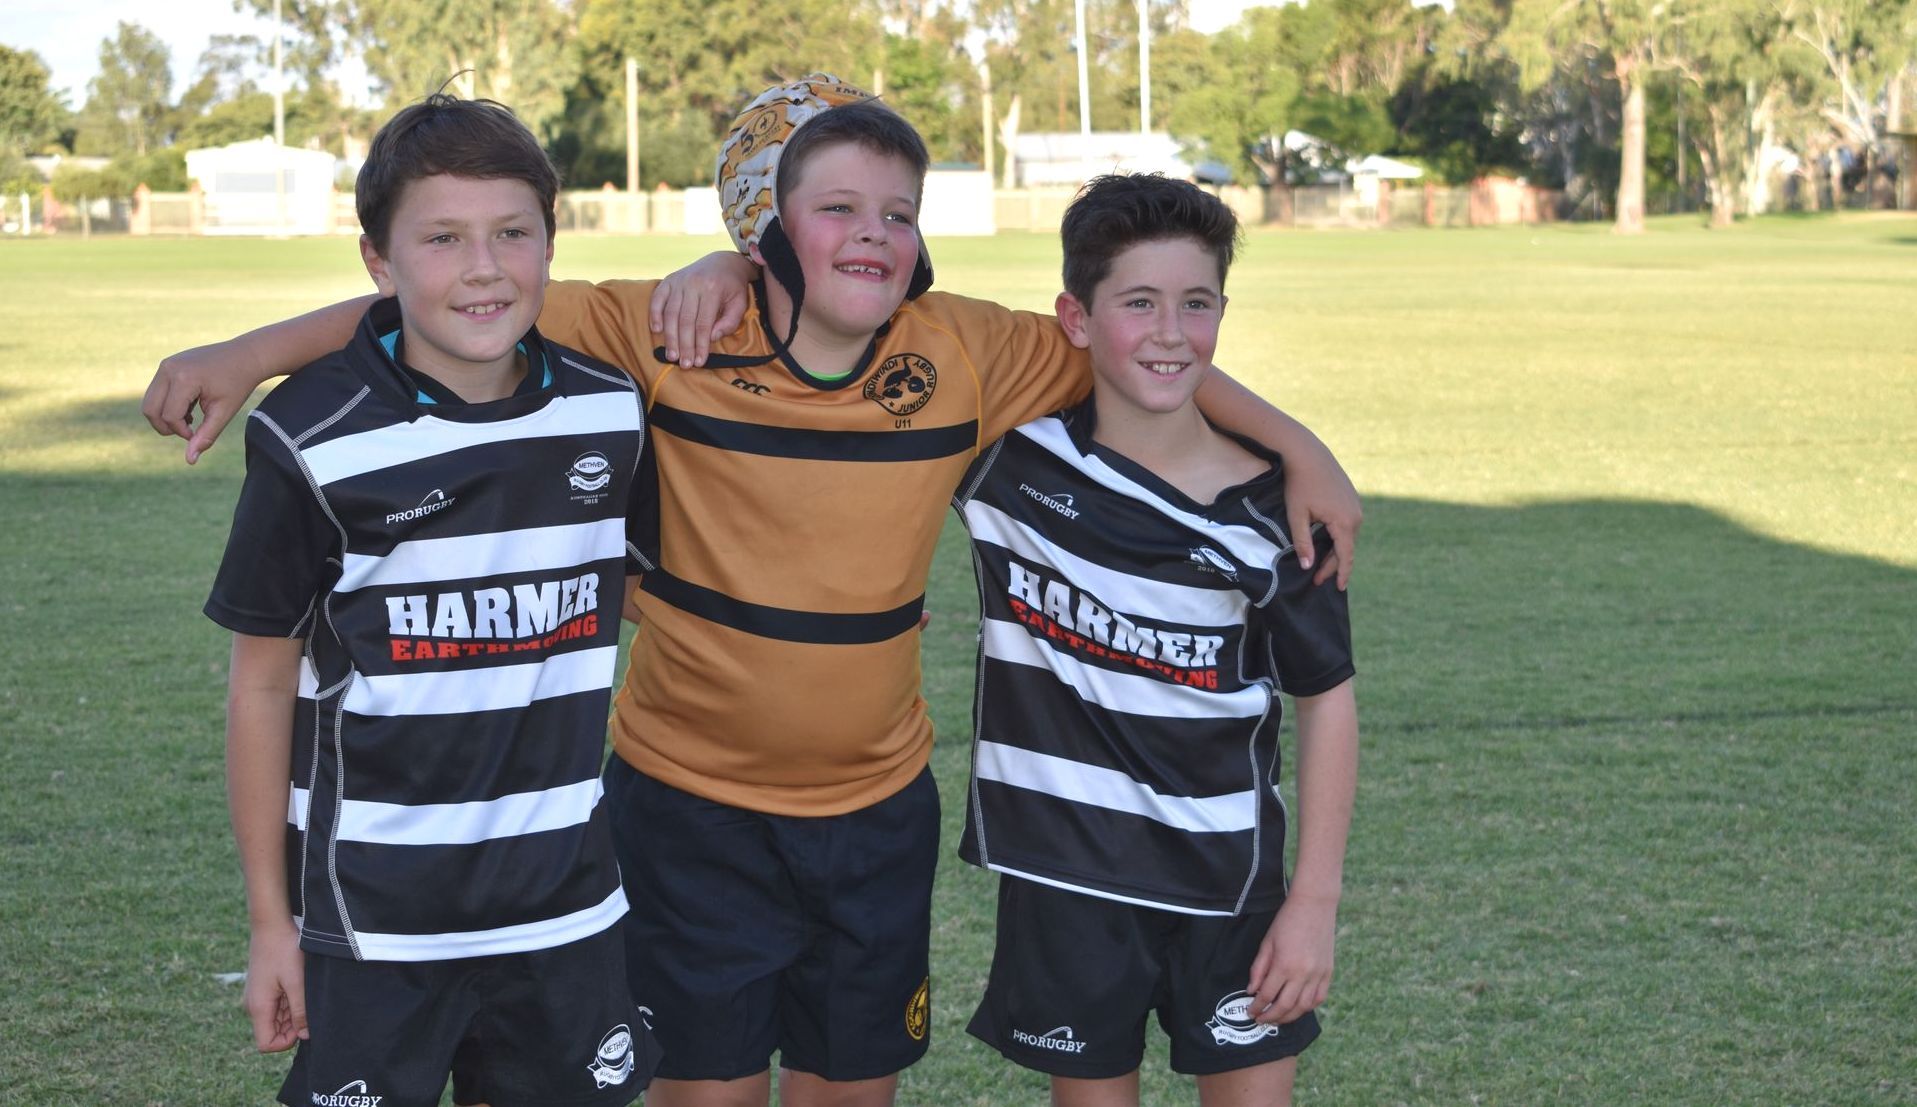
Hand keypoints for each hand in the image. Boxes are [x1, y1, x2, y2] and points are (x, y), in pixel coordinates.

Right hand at [141, 340, 259, 463]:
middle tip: (189, 430)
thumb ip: (206, 436)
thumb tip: (189, 461)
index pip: (169, 416)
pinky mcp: (166, 365)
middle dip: (166, 427)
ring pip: (150, 402)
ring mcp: (165, 365)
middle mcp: (168, 369)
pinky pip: (156, 393)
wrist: (244, 356)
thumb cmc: (237, 385)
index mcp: (183, 378)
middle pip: (150, 409)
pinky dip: (168, 405)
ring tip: (192, 417)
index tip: (198, 433)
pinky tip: (190, 407)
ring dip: (166, 416)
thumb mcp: (224, 412)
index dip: (181, 431)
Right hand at [243, 919, 307, 1051]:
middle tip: (306, 1003)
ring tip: (302, 990)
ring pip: (276, 1019)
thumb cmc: (284, 951)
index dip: (286, 1041)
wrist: (271, 925)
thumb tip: (304, 1035)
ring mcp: (257, 997)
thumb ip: (299, 1012)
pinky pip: (276, 1005)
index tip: (303, 1023)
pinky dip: (289, 1002)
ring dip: (292, 1012)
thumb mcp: (297, 983)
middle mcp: (254, 1006)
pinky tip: (298, 985)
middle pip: (272, 1032)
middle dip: (292, 1026)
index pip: (266, 1044)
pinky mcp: (263, 988)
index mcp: (259, 1008)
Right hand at [648, 251, 757, 366]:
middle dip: (684, 345)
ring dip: (670, 337)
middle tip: (684, 364)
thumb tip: (711, 337)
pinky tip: (657, 331)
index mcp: (712, 289)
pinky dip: (655, 314)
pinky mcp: (669, 280)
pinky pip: (658, 298)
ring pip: (670, 313)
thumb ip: (729, 322)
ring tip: (671, 355)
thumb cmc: (733, 287)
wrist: (723, 262)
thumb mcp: (740, 304)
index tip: (699, 362)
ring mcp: (679, 281)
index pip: (704, 324)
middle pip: (685, 321)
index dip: (700, 345)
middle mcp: (693, 284)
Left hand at [1246, 896, 1336, 1025]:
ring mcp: (1318, 974)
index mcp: (1284, 965)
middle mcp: (1303, 974)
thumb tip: (1252, 990)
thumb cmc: (1287, 920)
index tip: (1250, 1012)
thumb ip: (1258, 968)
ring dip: (1289, 1016)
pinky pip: (1319, 998)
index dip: (1257, 1007)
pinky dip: (1308, 1007)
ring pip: (1303, 1007)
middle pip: (1285, 1006)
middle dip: (1271, 1017)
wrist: (1314, 905)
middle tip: (1261, 1020)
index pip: (1267, 995)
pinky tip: (1298, 1008)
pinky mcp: (1328, 972)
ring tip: (1278, 1017)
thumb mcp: (1267, 942)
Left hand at [1282, 453, 1360, 589]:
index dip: (1340, 574)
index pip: (1345, 556)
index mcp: (1344, 522)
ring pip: (1347, 537)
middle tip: (1317, 579)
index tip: (1339, 589)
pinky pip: (1347, 525)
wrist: (1308, 454)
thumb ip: (1302, 542)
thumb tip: (1307, 566)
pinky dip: (1338, 537)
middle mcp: (1356, 516)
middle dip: (1333, 565)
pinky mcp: (1352, 499)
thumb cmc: (1299, 484)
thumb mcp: (1297, 515)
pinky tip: (1327, 543)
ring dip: (1335, 551)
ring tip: (1322, 564)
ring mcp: (1356, 507)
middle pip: (1346, 548)